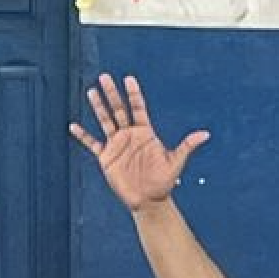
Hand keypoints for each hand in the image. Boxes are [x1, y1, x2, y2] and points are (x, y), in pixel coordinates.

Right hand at [70, 73, 208, 210]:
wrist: (149, 200)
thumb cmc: (164, 181)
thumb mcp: (176, 161)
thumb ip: (187, 146)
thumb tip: (205, 134)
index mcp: (145, 132)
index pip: (138, 108)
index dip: (133, 94)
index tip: (129, 79)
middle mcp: (130, 135)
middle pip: (119, 109)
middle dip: (112, 93)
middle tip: (105, 77)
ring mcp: (117, 145)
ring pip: (105, 121)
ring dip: (98, 107)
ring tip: (91, 91)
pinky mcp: (106, 157)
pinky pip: (92, 144)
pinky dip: (83, 136)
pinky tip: (73, 126)